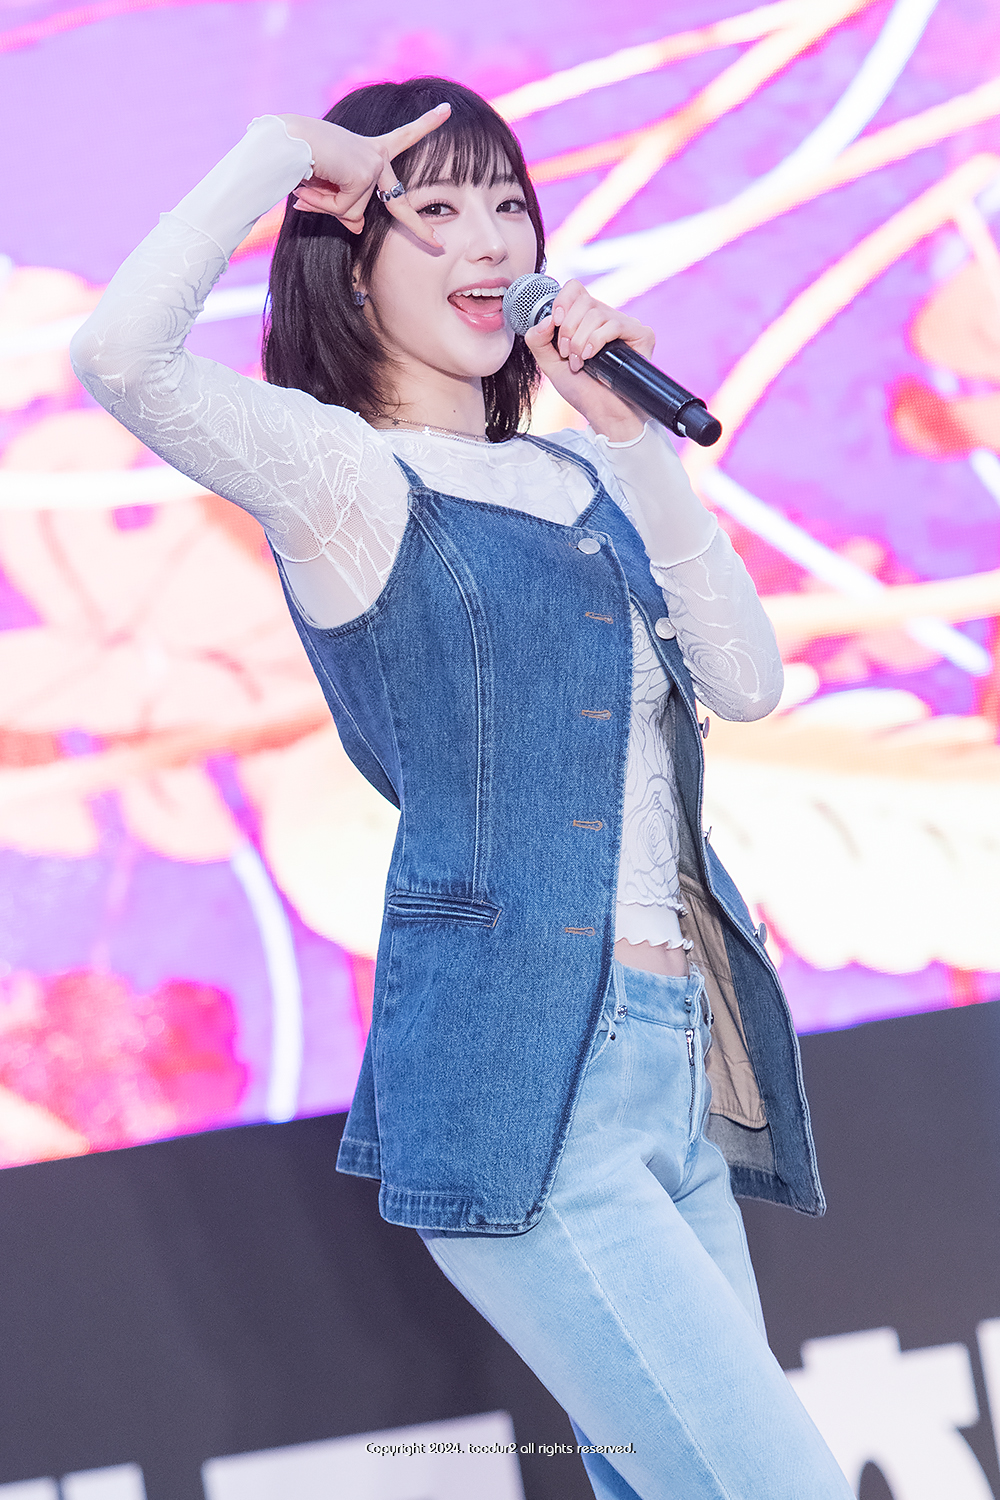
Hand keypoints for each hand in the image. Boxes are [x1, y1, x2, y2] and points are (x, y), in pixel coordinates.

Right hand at [278, 104, 450, 248]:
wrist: (284, 140)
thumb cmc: (300, 158)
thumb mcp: (326, 186)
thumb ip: (344, 207)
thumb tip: (358, 229)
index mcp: (370, 148)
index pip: (403, 137)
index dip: (425, 124)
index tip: (447, 110)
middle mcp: (377, 154)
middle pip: (398, 203)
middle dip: (418, 228)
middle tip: (439, 245)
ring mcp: (374, 164)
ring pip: (353, 211)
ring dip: (326, 205)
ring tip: (308, 183)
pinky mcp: (365, 173)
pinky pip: (345, 209)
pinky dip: (323, 204)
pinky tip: (310, 184)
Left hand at [524, 280, 654, 439]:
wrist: (605, 414)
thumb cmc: (583, 391)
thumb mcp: (552, 365)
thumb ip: (538, 341)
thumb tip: (546, 319)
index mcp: (586, 320)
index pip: (575, 289)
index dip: (563, 301)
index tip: (555, 323)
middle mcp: (607, 318)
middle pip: (583, 301)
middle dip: (568, 330)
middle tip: (568, 355)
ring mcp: (625, 325)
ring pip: (596, 313)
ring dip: (580, 341)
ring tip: (580, 362)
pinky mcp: (641, 334)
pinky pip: (614, 324)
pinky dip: (596, 341)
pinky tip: (592, 357)